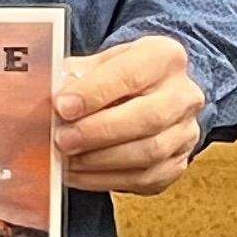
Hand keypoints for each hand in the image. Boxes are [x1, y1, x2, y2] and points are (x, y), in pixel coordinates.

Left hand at [56, 34, 206, 193]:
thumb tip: (51, 99)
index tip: (61, 106)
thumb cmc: (114, 76)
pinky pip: (145, 178)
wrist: (148, 95)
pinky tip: (78, 173)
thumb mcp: (95, 64)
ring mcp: (185, 131)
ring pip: (149, 152)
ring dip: (100, 159)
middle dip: (98, 132)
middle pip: (148, 117)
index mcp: (164, 57)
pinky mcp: (178, 162)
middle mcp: (184, 94)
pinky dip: (105, 179)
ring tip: (66, 158)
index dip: (94, 92)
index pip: (131, 74)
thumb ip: (75, 77)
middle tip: (61, 139)